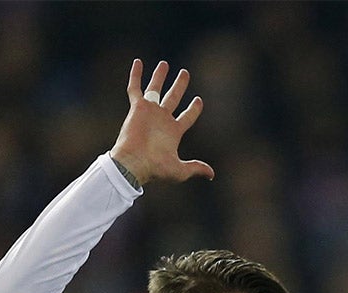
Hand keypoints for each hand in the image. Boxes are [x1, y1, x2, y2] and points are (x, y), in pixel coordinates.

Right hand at [110, 61, 213, 186]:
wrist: (134, 163)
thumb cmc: (156, 168)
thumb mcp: (180, 170)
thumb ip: (196, 167)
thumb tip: (212, 174)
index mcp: (173, 132)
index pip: (187, 117)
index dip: (193, 109)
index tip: (198, 100)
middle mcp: (162, 119)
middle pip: (173, 97)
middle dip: (179, 85)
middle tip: (185, 73)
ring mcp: (150, 112)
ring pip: (155, 89)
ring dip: (160, 76)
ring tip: (165, 64)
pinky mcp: (137, 107)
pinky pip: (135, 88)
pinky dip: (136, 75)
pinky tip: (138, 62)